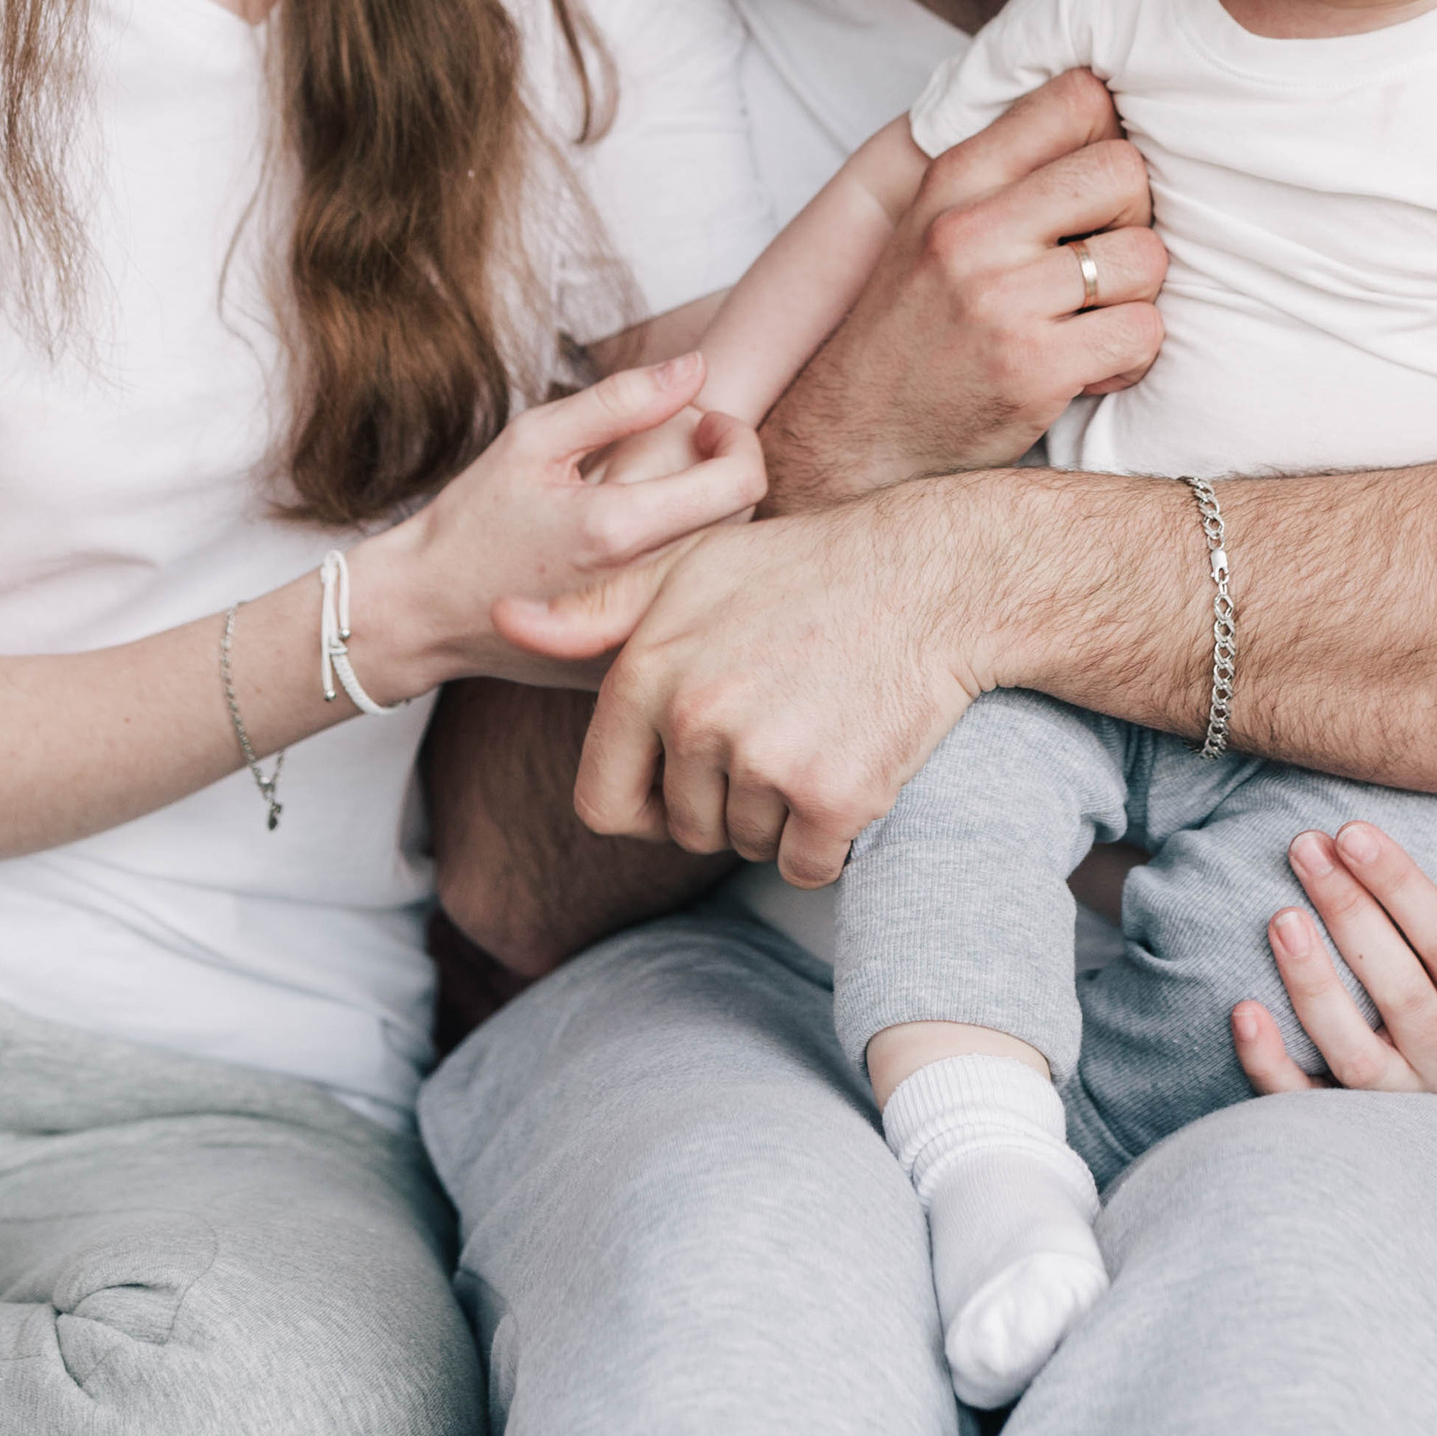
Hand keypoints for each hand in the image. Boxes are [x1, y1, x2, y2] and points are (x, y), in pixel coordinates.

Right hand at [357, 355, 765, 696]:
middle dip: (722, 473)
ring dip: (705, 520)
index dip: (737, 439)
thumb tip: (696, 366)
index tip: (707, 422)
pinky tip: (635, 553)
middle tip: (681, 450)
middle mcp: (643, 590)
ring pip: (720, 565)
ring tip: (654, 498)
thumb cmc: (473, 520)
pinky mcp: (634, 660)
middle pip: (742, 522)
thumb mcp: (535, 439)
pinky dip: (679, 569)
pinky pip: (685, 605)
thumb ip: (621, 400)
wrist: (424, 612)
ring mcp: (641, 633)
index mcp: (621, 530)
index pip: (740, 481)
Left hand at [536, 488, 988, 887]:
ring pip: (746, 845)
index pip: (603, 804)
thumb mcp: (688, 570)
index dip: (644, 804)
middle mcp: (695, 721)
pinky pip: (806, 865)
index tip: (685, 780)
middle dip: (723, 802)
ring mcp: (764, 761)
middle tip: (777, 730)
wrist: (933, 578)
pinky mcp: (833, 796)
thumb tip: (503, 622)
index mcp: (645, 674)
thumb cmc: (803, 571)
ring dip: (779, 815)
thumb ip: (593, 612)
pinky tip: (851, 763)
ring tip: (816, 729)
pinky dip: (829, 837)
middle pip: (685, 830)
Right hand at [760, 72, 1165, 506]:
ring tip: (1088, 320)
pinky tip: (1086, 367)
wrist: (853, 435)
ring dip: (1135, 296)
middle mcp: (972, 230)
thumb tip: (1108, 112)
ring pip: (1147, 257)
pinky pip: (1143, 333)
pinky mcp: (1035, 368)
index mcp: (953, 179)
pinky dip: (1129, 357)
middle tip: (1097, 262)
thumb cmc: (911, 326)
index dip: (1109, 138)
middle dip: (1133, 219)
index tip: (1093, 188)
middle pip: (1125, 171)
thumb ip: (1004, 169)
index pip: (1077, 99)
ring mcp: (1002, 300)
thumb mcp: (932, 222)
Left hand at [1231, 823, 1436, 1094]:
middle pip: (1404, 995)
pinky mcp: (1335, 1117)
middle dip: (1350, 914)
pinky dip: (1269, 1060)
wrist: (1405, 1027)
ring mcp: (1393, 1095)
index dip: (1402, 887)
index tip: (1350, 833)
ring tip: (1280, 919)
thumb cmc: (1436, 952)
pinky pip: (1301, 1099)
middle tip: (1305, 851)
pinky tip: (1244, 1011)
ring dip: (1315, 986)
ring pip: (1357, 1055)